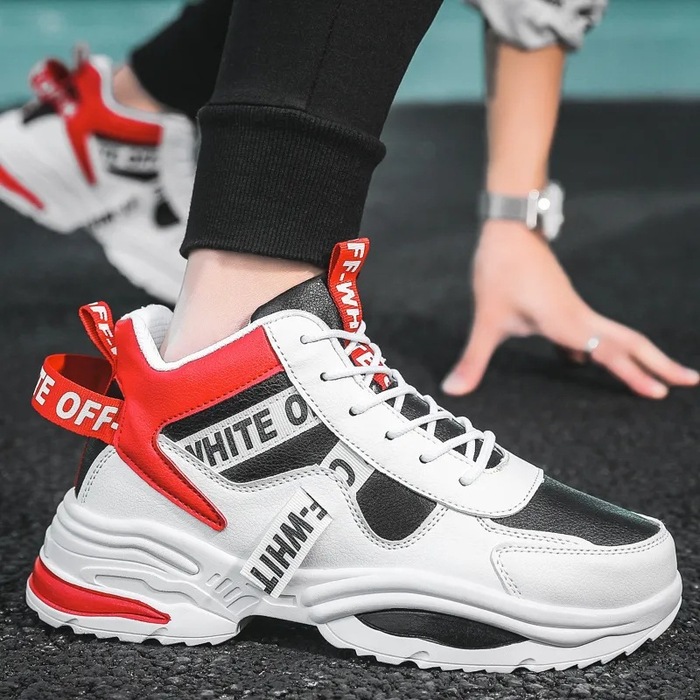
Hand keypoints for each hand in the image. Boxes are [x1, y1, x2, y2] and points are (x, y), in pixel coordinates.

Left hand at [442, 220, 699, 398]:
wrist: (508, 228)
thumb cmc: (499, 269)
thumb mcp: (486, 319)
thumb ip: (473, 358)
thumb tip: (453, 390)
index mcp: (567, 322)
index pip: (609, 353)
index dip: (633, 374)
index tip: (661, 393)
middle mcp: (578, 316)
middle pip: (628, 341)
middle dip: (658, 363)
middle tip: (689, 381)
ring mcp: (574, 309)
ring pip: (615, 334)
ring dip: (637, 355)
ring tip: (655, 375)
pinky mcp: (563, 305)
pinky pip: (591, 331)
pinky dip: (600, 349)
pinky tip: (583, 363)